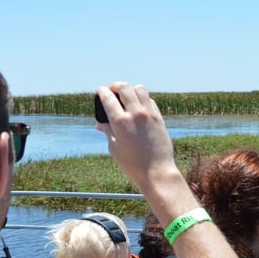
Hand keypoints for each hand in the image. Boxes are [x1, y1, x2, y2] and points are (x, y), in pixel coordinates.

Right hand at [95, 82, 177, 196]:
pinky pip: (150, 100)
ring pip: (140, 89)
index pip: (108, 97)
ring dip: (131, 89)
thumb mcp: (114, 148)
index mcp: (120, 122)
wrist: (156, 172)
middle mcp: (135, 114)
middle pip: (124, 87)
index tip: (99, 91)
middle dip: (115, 86)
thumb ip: (107, 131)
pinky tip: (139, 107)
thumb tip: (99, 124)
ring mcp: (149, 115)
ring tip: (126, 96)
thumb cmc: (132, 164)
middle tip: (112, 90)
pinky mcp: (159, 118)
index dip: (101, 91)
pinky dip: (142, 99)